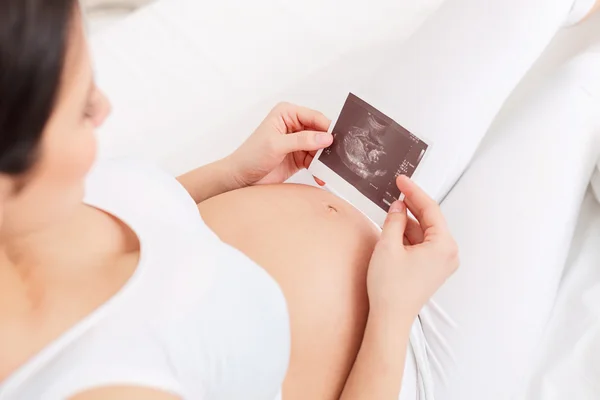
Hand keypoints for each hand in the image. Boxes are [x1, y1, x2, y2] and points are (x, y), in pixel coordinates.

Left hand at [228, 102, 332, 185]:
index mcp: (287, 114)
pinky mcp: (299, 157)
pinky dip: (319, 168)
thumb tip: (325, 137)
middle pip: (320, 132)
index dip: (326, 127)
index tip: (336, 139)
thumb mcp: (276, 145)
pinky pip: (315, 160)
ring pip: (319, 147)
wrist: (241, 178)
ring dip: (324, 158)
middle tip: (337, 156)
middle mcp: (293, 125)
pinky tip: (321, 176)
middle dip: (327, 144)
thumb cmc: (251, 156)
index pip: (314, 116)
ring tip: (329, 169)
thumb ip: (302, 140)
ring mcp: (297, 142)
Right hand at [367, 175, 458, 319]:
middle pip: (430, 220)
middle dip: (412, 205)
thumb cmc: (390, 287)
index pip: (430, 209)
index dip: (414, 192)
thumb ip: (394, 220)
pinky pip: (423, 244)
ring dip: (408, 221)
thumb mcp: (388, 246)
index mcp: (444, 245)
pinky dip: (409, 235)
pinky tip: (395, 228)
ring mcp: (442, 262)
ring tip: (390, 209)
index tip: (401, 179)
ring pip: (425, 232)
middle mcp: (449, 253)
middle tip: (396, 189)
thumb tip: (398, 206)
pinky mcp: (433, 269)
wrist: (390, 318)